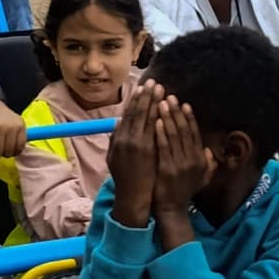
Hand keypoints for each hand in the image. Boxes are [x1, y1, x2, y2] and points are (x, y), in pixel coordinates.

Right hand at [108, 78, 159, 226]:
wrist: (132, 196)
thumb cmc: (125, 178)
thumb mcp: (113, 157)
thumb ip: (115, 139)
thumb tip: (118, 122)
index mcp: (119, 139)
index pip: (128, 114)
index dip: (136, 100)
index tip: (143, 88)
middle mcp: (126, 139)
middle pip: (138, 111)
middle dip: (146, 96)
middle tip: (154, 82)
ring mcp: (137, 144)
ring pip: (147, 117)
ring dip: (154, 102)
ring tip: (161, 89)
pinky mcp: (148, 150)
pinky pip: (155, 128)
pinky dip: (159, 116)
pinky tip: (165, 107)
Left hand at [152, 96, 213, 212]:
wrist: (172, 209)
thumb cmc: (184, 191)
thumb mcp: (202, 178)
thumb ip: (207, 163)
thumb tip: (208, 150)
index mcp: (200, 159)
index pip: (194, 133)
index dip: (189, 117)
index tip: (183, 103)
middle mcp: (193, 160)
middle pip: (185, 130)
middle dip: (176, 112)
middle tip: (169, 96)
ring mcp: (180, 165)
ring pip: (174, 136)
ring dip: (168, 118)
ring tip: (161, 103)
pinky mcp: (167, 169)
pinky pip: (164, 147)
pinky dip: (160, 133)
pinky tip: (155, 121)